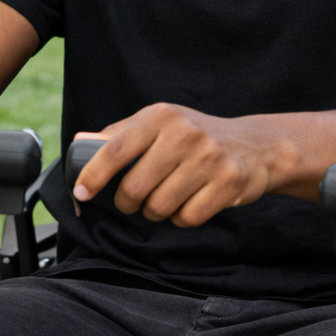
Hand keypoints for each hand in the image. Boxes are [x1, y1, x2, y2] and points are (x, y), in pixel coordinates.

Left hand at [71, 104, 294, 227]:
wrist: (255, 146)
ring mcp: (209, 158)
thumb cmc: (195, 137)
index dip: (93, 175)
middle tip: (135, 200)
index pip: (116, 149)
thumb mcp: (160, 123)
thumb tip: (81, 143)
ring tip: (166, 199)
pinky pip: (187, 218)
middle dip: (128, 202)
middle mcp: (185, 133)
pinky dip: (182, 218)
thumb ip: (121, 134)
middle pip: (135, 188)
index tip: (81, 193)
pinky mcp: (229, 182)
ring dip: (156, 212)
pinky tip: (190, 203)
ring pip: (159, 208)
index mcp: (161, 116)